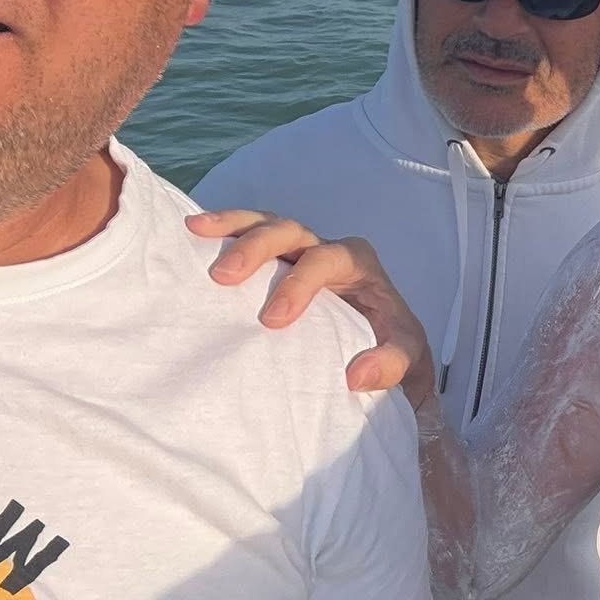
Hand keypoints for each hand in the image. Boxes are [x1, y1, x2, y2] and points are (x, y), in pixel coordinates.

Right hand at [188, 209, 433, 401]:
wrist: (382, 345)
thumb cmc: (391, 345)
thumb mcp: (407, 358)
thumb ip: (392, 364)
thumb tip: (357, 375)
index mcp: (358, 263)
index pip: (327, 259)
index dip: (299, 283)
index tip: (272, 319)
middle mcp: (325, 250)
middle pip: (290, 230)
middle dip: (257, 247)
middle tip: (224, 275)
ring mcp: (296, 254)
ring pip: (264, 224)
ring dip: (231, 225)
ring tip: (195, 229)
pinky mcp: (274, 265)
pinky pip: (247, 238)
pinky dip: (222, 233)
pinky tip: (192, 234)